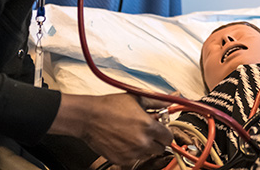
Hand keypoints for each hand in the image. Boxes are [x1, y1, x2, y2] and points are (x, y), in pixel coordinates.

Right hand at [49, 93, 172, 166]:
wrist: (89, 117)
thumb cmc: (110, 106)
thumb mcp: (137, 99)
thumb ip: (157, 102)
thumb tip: (170, 99)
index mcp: (148, 127)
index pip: (169, 137)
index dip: (165, 132)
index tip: (161, 129)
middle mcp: (142, 142)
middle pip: (160, 147)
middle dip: (156, 140)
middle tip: (146, 131)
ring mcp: (132, 153)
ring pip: (147, 154)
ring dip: (145, 146)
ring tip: (133, 133)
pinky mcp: (121, 159)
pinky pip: (134, 158)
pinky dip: (132, 152)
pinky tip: (124, 140)